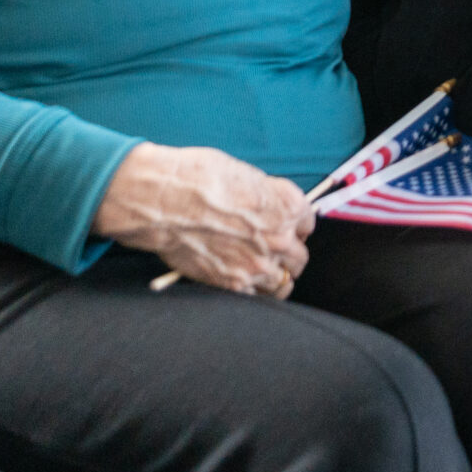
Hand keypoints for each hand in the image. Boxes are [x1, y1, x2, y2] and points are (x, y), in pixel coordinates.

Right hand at [94, 143, 313, 295]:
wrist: (163, 201)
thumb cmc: (198, 177)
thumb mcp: (245, 175)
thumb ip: (266, 197)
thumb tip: (268, 206)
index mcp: (287, 205)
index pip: (307, 222)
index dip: (294, 224)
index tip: (286, 226)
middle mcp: (280, 237)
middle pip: (299, 256)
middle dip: (288, 252)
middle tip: (273, 249)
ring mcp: (258, 264)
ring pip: (284, 282)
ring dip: (276, 276)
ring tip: (264, 271)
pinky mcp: (234, 284)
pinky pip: (258, 297)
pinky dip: (254, 291)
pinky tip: (245, 281)